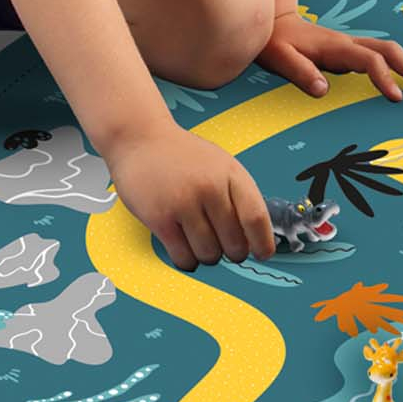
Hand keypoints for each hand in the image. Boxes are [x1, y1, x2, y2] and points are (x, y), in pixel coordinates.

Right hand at [104, 125, 276, 271]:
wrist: (140, 140)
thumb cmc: (182, 157)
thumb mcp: (220, 165)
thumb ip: (238, 196)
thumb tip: (255, 236)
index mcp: (231, 174)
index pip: (256, 218)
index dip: (262, 242)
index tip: (262, 253)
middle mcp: (210, 188)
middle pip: (234, 243)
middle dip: (233, 253)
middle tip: (225, 248)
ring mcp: (183, 203)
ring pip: (209, 254)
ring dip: (207, 257)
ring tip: (200, 243)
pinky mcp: (159, 218)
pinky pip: (183, 257)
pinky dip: (187, 261)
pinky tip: (185, 249)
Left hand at [259, 10, 402, 102]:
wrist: (273, 21)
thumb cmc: (275, 42)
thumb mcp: (280, 58)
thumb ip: (300, 72)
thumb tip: (323, 91)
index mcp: (335, 47)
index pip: (369, 60)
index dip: (384, 77)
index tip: (396, 97)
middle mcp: (348, 44)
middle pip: (388, 50)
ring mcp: (350, 46)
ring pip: (386, 50)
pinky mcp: (348, 51)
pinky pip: (378, 56)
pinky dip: (395, 65)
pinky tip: (402, 80)